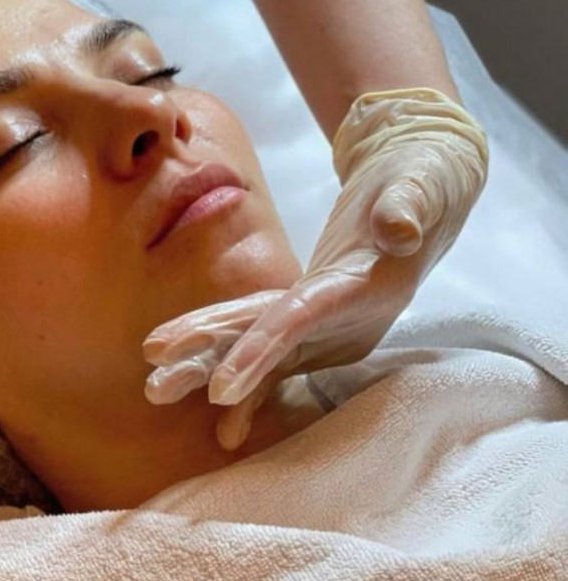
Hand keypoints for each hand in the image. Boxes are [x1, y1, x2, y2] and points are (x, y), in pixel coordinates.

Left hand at [144, 88, 489, 445]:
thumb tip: (398, 229)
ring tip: (154, 388)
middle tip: (155, 390)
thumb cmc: (424, 179)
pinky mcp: (311, 315)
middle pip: (267, 347)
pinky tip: (207, 401)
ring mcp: (326, 324)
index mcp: (361, 290)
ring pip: (258, 348)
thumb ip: (409, 204)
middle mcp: (342, 320)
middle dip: (212, 368)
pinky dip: (233, 361)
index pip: (300, 324)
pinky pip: (265, 343)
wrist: (427, 185)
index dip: (259, 352)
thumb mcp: (422, 182)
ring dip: (205, 365)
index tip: (221, 389)